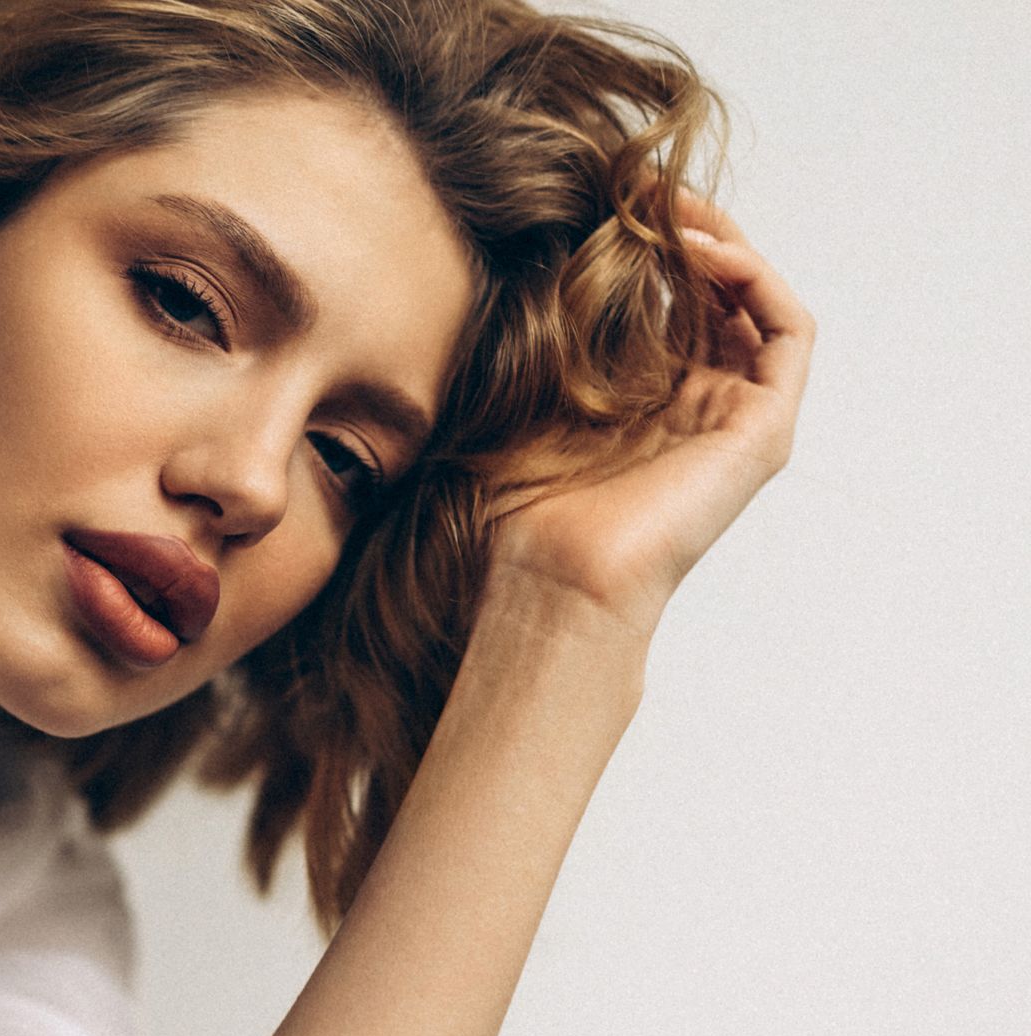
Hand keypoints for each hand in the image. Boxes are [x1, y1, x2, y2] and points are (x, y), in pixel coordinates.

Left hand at [488, 194, 815, 638]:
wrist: (552, 576)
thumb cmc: (521, 506)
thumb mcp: (524, 397)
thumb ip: (543, 334)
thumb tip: (530, 249)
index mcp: (645, 400)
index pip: (668, 299)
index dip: (649, 243)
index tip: (611, 196)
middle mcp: (698, 405)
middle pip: (716, 292)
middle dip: (688, 231)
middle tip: (647, 185)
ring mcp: (736, 417)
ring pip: (756, 303)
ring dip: (724, 246)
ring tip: (676, 210)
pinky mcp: (764, 430)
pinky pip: (788, 334)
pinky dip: (757, 283)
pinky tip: (706, 254)